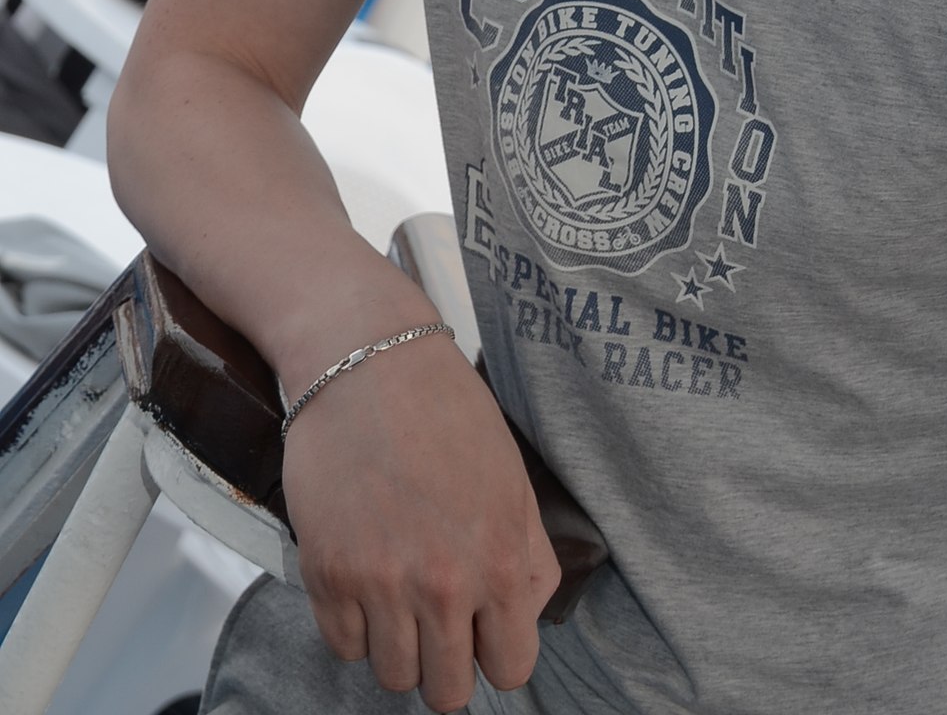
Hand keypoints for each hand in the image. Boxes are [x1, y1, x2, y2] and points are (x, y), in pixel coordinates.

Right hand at [282, 333, 560, 711]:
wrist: (366, 359)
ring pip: (393, 676)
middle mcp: (442, 584)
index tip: (483, 629)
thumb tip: (522, 616)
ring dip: (398, 643)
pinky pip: (343, 646)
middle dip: (447, 659)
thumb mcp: (512, 479)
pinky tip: (364, 573)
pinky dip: (353, 623)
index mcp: (500, 560)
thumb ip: (527, 557)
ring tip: (398, 587)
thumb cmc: (445, 410)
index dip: (497, 651)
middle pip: (446, 691)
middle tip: (437, 613)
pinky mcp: (325, 574)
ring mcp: (379, 583)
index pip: (510, 669)